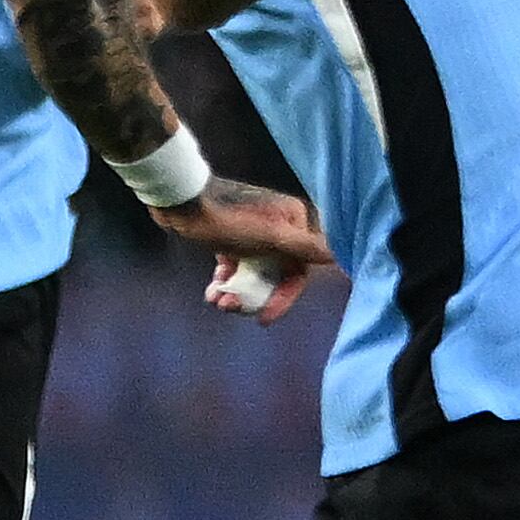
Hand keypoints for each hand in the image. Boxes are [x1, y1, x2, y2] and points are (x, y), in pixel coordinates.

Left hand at [152, 176, 335, 324]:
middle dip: (253, 297)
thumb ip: (305, 246)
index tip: (264, 317)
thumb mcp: (271, 236)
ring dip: (236, 294)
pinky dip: (225, 283)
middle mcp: (278, 227)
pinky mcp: (232, 238)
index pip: (299, 270)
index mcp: (294, 222)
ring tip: (217, 301)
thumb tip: (338, 255)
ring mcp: (254, 234)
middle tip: (230, 308)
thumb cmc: (228, 219)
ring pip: (252, 275)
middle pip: (274, 276)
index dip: (284, 297)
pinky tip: (211, 291)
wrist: (181, 203)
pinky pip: (236, 268)